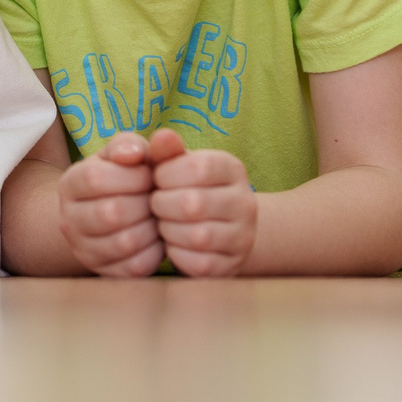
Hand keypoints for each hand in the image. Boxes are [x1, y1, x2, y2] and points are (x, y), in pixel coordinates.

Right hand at [55, 131, 163, 276]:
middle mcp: (68, 219)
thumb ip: (129, 145)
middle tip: (159, 199)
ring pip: (124, 243)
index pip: (96, 179)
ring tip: (159, 217)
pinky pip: (135, 267)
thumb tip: (133, 153)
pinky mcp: (104, 272)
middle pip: (111, 213)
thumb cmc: (123, 177)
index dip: (133, 176)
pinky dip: (155, 252)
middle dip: (146, 204)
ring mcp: (83, 249)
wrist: (107, 214)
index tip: (151, 176)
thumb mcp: (122, 154)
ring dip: (152, 228)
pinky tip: (157, 238)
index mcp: (70, 184)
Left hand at [148, 131, 257, 275]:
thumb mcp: (176, 164)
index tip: (157, 179)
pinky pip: (198, 263)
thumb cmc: (184, 187)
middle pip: (193, 204)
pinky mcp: (232, 265)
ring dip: (168, 230)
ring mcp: (243, 236)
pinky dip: (176, 254)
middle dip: (162, 204)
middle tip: (155, 204)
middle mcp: (245, 202)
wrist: (216, 226)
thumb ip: (166, 150)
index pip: (197, 167)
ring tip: (163, 222)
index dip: (166, 174)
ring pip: (197, 236)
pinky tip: (173, 243)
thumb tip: (162, 136)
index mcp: (232, 169)